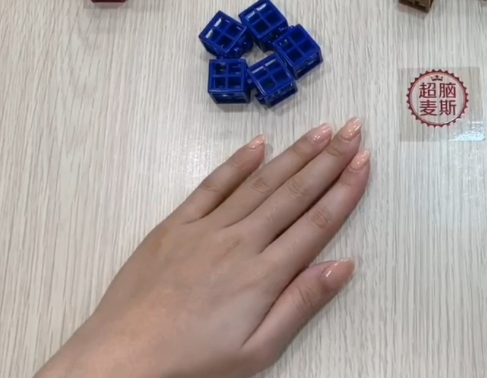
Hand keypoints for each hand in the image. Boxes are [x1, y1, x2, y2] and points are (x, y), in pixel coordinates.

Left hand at [35, 119, 370, 377]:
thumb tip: (342, 266)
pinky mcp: (175, 225)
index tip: (364, 163)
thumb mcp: (257, 349)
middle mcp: (240, 243)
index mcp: (264, 275)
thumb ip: (301, 304)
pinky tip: (258, 146)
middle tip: (353, 131)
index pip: (317, 222)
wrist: (121, 358)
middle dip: (329, 159)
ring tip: (321, 131)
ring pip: (260, 182)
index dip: (345, 190)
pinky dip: (237, 163)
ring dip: (294, 154)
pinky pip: (212, 186)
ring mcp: (206, 229)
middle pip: (295, 193)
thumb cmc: (191, 362)